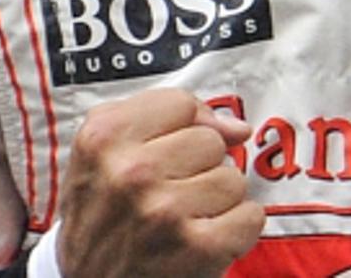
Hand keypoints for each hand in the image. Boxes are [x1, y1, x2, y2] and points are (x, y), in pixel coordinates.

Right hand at [57, 88, 263, 277]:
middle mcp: (132, 172)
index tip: (167, 150)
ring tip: (182, 218)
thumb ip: (164, 117)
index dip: (181, 127)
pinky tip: (204, 237)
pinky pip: (251, 216)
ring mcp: (165, 211)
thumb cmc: (99, 214)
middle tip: (167, 192)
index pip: (182, 104)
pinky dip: (236, 230)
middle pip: (211, 141)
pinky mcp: (197, 247)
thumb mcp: (105, 150)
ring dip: (216, 200)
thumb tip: (236, 126)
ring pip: (233, 178)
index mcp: (104, 138)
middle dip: (198, 166)